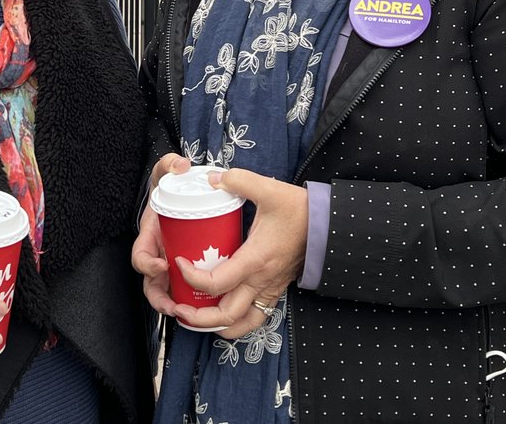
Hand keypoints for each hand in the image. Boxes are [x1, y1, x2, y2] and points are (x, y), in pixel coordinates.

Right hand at [131, 154, 190, 316]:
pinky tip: (204, 309)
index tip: (163, 265)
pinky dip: (190, 300)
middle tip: (174, 305)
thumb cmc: (170, 187)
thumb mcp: (167, 172)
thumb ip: (169, 164)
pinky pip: (184, 289)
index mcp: (149, 236)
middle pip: (151, 284)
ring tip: (188, 314)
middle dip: (159, 298)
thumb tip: (180, 166)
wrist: (182, 195)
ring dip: (174, 306)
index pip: (140, 256)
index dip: (147, 264)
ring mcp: (169, 264)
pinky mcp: (184, 270)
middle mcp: (157, 254)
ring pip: (166, 292)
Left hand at [168, 168, 308, 338]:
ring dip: (216, 326)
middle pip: (226, 315)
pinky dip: (235, 322)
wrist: (328, 225)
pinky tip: (220, 313)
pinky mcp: (275, 290)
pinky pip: (254, 317)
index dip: (192, 277)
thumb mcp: (269, 190)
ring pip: (242, 324)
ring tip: (196, 318)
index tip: (180, 262)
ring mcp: (269, 289)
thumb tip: (213, 179)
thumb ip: (239, 180)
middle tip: (177, 306)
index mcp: (255, 260)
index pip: (217, 282)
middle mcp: (260, 281)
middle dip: (197, 317)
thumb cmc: (299, 211)